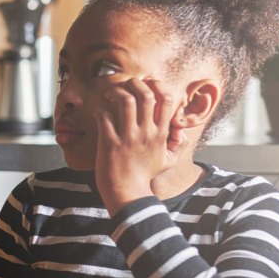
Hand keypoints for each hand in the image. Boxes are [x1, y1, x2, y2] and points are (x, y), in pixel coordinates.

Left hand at [93, 77, 182, 213]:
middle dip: (135, 83)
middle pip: (146, 95)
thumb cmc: (144, 177)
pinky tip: (98, 113)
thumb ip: (176, 145)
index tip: (147, 83)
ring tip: (110, 95)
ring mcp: (128, 137)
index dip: (157, 85)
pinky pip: (104, 117)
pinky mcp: (110, 143)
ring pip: (125, 101)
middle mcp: (146, 133)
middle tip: (126, 85)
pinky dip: (100, 110)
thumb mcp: (167, 162)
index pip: (166, 100)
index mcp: (160, 134)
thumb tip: (180, 131)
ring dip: (116, 92)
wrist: (128, 194)